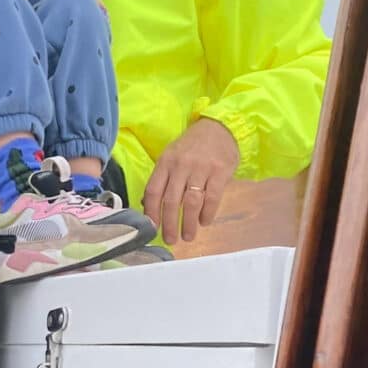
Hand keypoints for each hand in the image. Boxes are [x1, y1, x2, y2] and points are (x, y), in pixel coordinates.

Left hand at [142, 118, 239, 244]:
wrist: (219, 127)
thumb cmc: (192, 146)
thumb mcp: (172, 156)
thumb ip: (162, 179)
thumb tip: (147, 205)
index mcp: (165, 161)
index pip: (153, 190)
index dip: (151, 212)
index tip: (152, 229)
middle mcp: (181, 165)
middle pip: (171, 200)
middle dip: (169, 224)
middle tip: (170, 239)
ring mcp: (201, 168)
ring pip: (191, 202)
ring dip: (188, 223)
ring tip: (187, 236)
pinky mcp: (220, 171)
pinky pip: (212, 198)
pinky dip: (207, 213)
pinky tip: (204, 222)